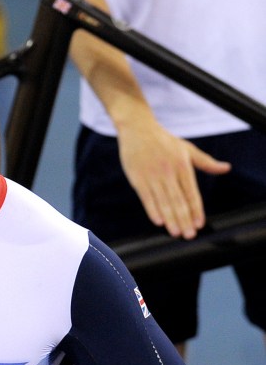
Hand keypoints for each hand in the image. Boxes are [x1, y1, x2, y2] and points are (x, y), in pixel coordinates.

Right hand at [117, 118, 230, 238]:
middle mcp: (169, 172)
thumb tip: (226, 168)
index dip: (196, 209)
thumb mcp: (187, 149)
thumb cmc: (164, 141)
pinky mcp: (138, 179)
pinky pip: (146, 198)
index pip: (192, 193)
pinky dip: (152, 210)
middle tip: (189, 235)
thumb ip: (206, 162)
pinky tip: (158, 221)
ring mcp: (152, 176)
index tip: (199, 224)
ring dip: (170, 219)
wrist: (138, 129)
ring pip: (163, 201)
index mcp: (183, 166)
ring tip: (176, 232)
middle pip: (178, 200)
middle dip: (184, 219)